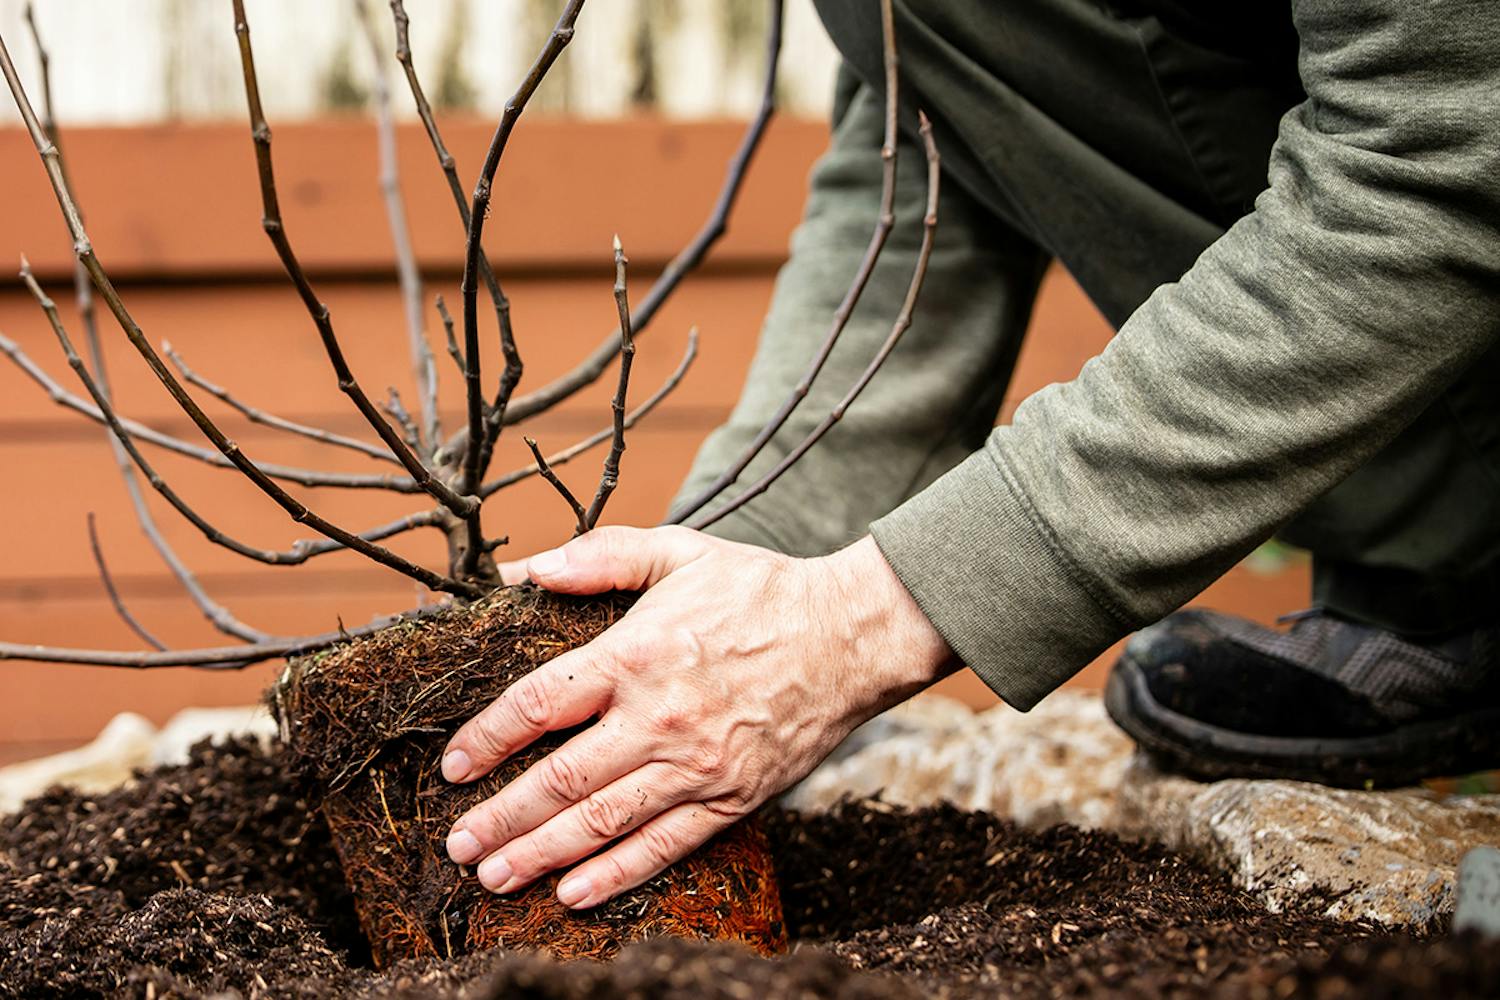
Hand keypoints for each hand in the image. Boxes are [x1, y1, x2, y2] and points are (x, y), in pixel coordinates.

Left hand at [441, 526, 954, 908]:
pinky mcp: (732, 798)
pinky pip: (664, 845)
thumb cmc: (761, 590)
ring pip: (602, 821)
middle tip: (458, 845)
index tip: (454, 767)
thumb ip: (600, 556)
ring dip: (540, 854)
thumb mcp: (679, 550)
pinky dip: (616, 873)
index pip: (538, 704)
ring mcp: (696, 765)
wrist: (851, 635)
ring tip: (494, 876)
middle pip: (558, 779)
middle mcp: (658, 718)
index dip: (487, 740)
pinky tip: (573, 892)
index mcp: (635, 655)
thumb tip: (525, 569)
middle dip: (500, 817)